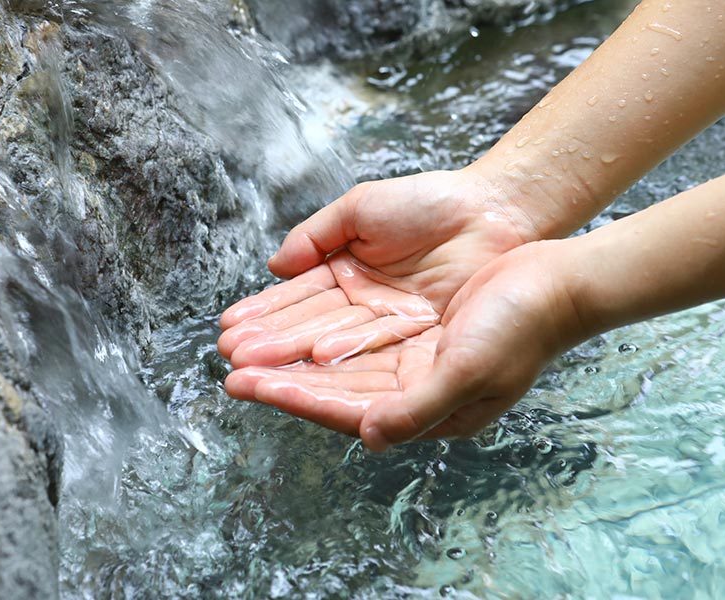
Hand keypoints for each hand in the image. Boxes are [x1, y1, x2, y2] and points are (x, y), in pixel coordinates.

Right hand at [218, 168, 538, 367]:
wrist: (493, 210)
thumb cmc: (430, 202)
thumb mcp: (361, 209)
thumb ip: (316, 235)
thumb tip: (274, 266)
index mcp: (345, 276)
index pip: (297, 301)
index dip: (264, 316)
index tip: (230, 330)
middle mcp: (362, 309)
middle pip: (308, 332)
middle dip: (269, 348)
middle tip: (232, 362)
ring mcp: (389, 329)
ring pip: (334, 348)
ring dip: (294, 363)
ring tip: (253, 374)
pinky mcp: (418, 345)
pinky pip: (374, 355)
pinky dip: (341, 362)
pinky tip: (308, 365)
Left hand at [224, 241, 587, 448]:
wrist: (557, 278)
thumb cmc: (523, 327)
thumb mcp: (472, 370)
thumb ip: (419, 408)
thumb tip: (370, 436)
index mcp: (424, 407)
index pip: (344, 408)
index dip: (293, 396)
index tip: (247, 384)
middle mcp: (410, 385)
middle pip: (330, 384)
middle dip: (279, 376)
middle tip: (229, 368)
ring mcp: (407, 354)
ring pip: (334, 356)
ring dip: (291, 350)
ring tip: (245, 343)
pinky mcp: (407, 323)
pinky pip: (351, 326)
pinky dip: (317, 323)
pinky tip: (288, 320)